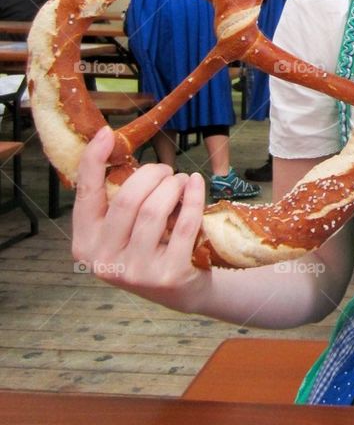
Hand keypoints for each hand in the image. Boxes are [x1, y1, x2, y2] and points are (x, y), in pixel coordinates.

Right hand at [72, 126, 209, 307]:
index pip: (85, 195)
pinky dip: (193, 197)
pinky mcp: (168, 275)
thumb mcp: (124, 229)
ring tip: (181, 181)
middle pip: (128, 199)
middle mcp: (104, 261)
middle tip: (166, 171)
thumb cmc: (151, 247)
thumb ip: (115, 199)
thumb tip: (112, 143)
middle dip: (152, 174)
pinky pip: (184, 224)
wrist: (183, 291)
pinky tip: (196, 184)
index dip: (94, 161)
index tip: (108, 133)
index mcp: (85, 244)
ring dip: (173, 185)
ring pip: (154, 210)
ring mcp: (135, 272)